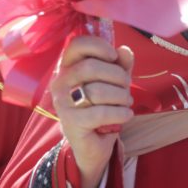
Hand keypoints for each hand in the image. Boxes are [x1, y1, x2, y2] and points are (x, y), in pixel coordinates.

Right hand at [50, 35, 134, 187]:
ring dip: (121, 96)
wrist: (93, 143)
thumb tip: (125, 51)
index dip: (98, 46)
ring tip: (126, 102)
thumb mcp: (114, 81)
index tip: (114, 56)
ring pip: (97, 90)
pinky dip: (119, 113)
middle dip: (117, 76)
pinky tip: (126, 115)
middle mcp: (60, 82)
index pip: (76, 45)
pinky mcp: (71, 122)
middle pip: (90, 67)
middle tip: (127, 86)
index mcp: (68, 66)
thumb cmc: (102, 105)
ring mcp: (63, 103)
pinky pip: (100, 113)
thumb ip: (120, 64)